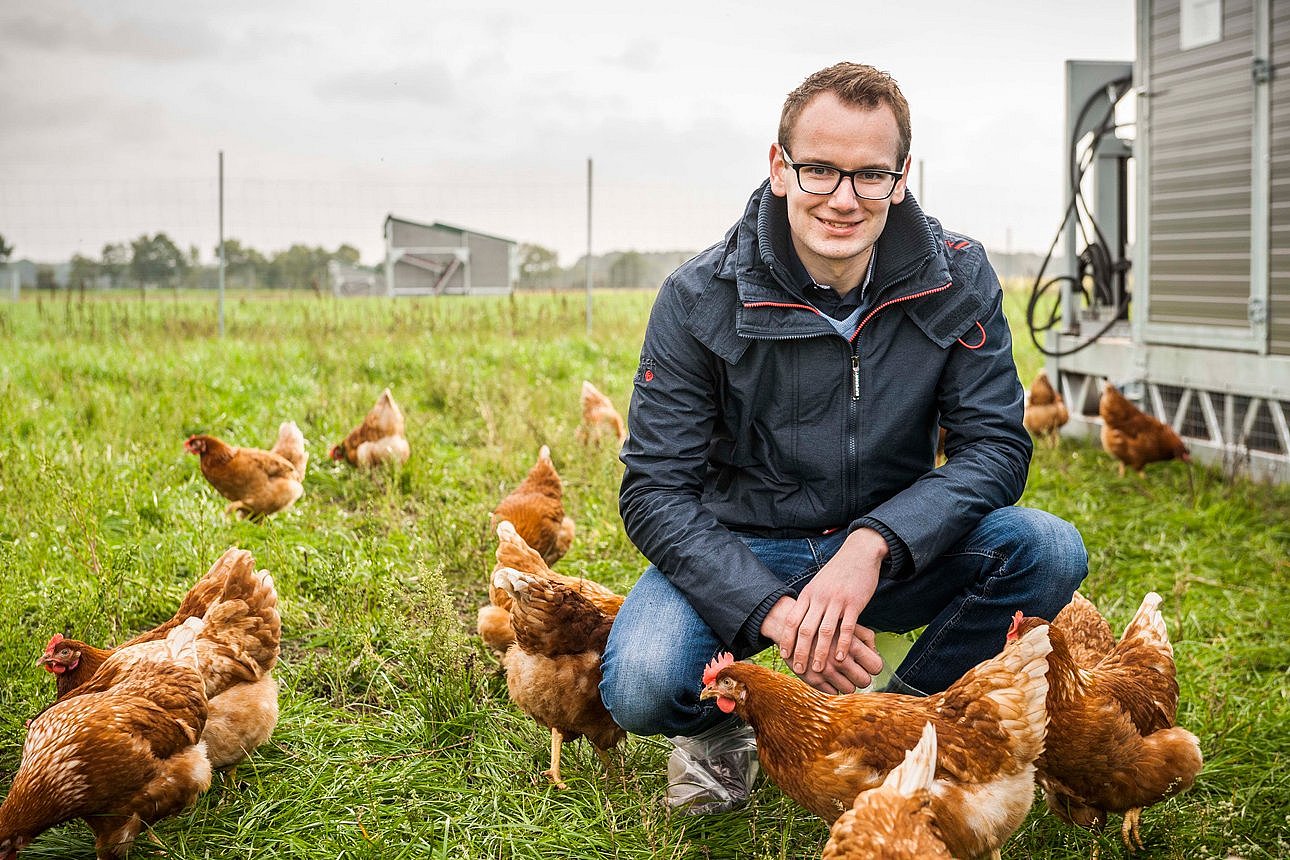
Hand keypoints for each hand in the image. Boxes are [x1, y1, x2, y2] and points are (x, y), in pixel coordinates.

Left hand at [760, 529, 887, 692]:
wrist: (859, 553)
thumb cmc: (837, 571)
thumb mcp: (818, 583)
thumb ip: (809, 600)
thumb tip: (799, 619)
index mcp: (808, 593)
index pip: (792, 620)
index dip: (787, 639)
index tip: (784, 654)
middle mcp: (819, 598)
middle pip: (806, 629)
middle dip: (800, 652)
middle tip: (799, 669)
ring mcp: (837, 600)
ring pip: (825, 631)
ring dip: (820, 653)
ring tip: (818, 669)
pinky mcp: (854, 603)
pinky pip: (847, 627)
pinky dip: (842, 644)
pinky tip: (840, 658)